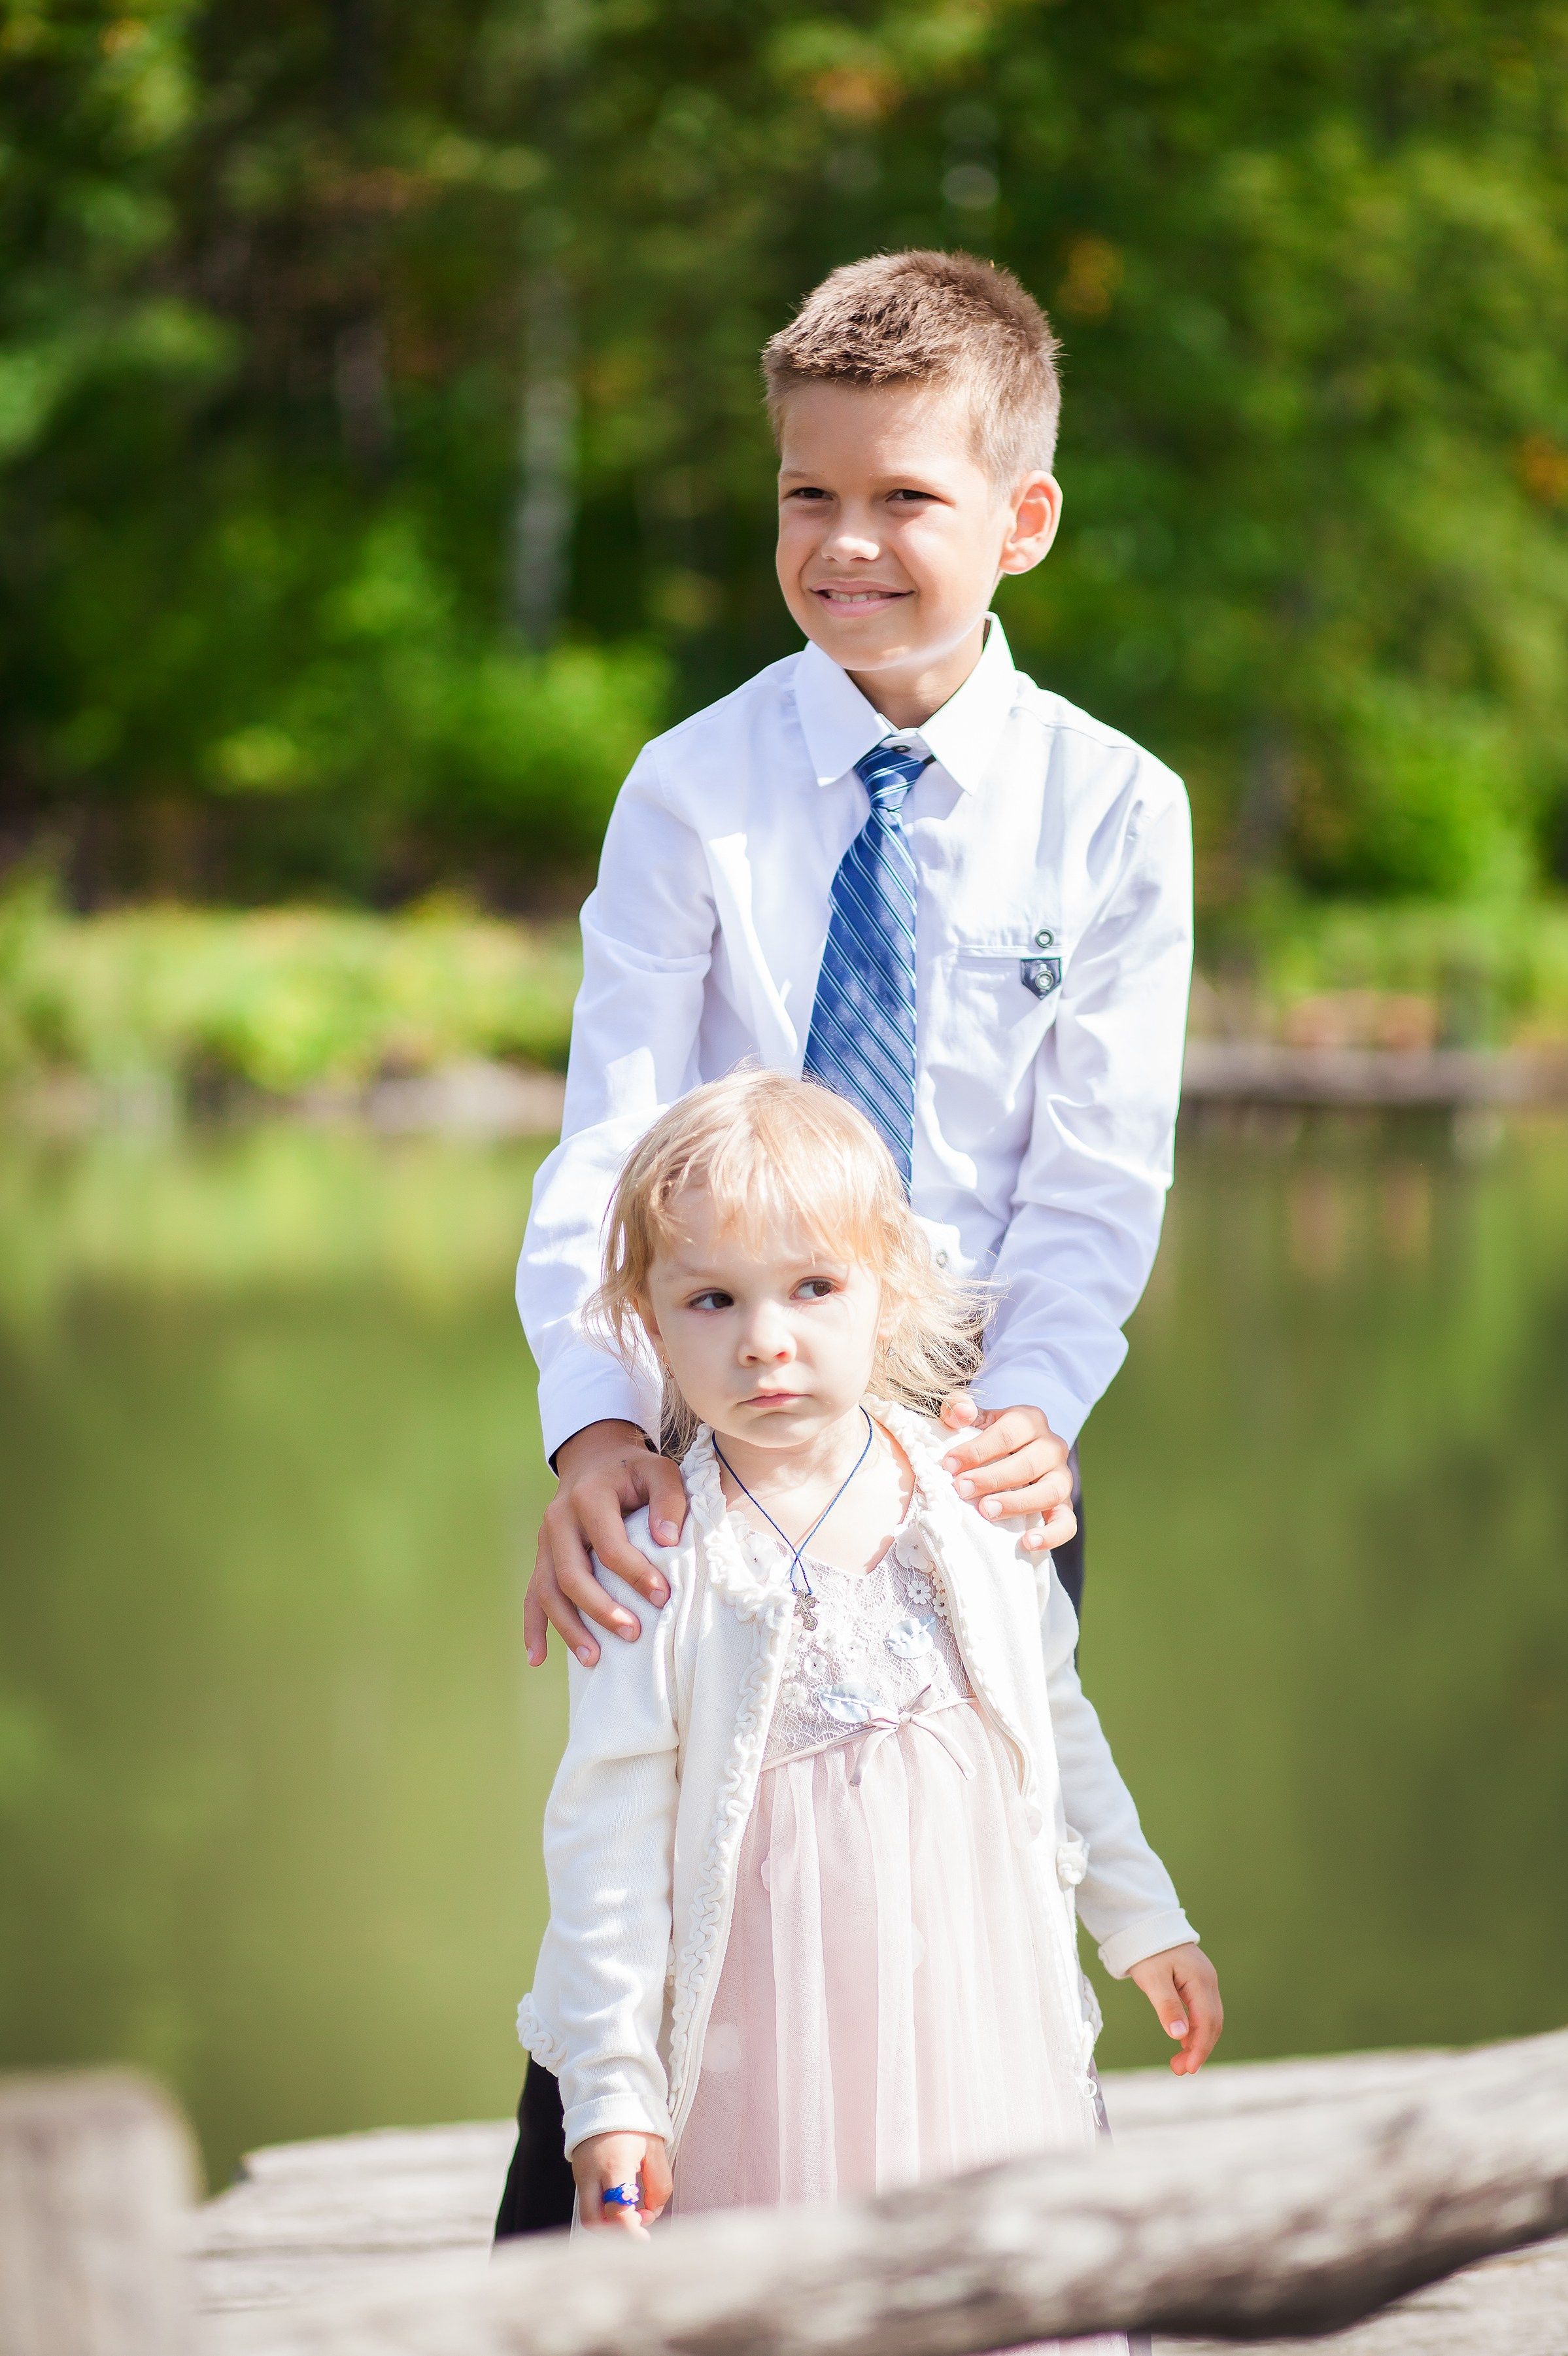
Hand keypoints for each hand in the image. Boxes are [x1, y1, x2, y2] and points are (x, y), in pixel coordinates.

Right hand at [525, 1421, 688, 1667]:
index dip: (636, 1574)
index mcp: (588, 1497)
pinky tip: (538, 1658)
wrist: (595, 1457)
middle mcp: (558, 1520)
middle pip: (572, 1574)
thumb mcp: (659, 1471)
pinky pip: (530, 1595)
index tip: (663, 1596)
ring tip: (593, 1658)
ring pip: (547, 1591)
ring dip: (568, 1627)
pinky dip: (532, 1628)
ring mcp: (545, 1541)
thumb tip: (668, 1540)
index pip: (609, 1545)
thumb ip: (669, 1500)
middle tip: (632, 1633)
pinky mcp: (542, 1557)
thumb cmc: (633, 1471)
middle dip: (600, 1609)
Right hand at [571, 2130, 671, 2236]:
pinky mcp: (578, 2174)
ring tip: (631, 2210)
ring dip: (609, 2222)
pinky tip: (621, 2199)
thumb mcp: (655, 2150)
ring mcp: (581, 2175)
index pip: (618, 2212)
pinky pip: (588, 2201)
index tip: (644, 2239)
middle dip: (615, 2233)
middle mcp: (592, 2174)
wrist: (607, 2098)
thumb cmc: (634, 2122)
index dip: (632, 2232)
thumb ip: (659, 2185)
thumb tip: (653, 2212)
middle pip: (594, 2222)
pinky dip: (603, 2209)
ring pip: (588, 2214)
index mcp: (615, 2166)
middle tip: (636, 2227)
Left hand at [938, 1398, 1074, 1553]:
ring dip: (1016, 1503)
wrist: (1015, 1455)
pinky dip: (1051, 1535)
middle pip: (1026, 1464)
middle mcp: (1052, 1447)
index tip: (949, 1465)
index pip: (1007, 1433)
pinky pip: (1067, 1523)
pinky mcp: (1065, 1507)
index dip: (977, 1449)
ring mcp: (1062, 1478)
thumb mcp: (975, 1418)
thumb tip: (959, 1413)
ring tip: (986, 1511)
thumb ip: (960, 1408)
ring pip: (1049, 1492)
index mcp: (1030, 1420)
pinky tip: (1027, 1542)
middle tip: (961, 1489)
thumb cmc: (989, 1438)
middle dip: (991, 1478)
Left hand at [1127, 1943, 1222, 2075]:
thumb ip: (1167, 2006)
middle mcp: (1208, 1981)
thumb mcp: (1152, 1979)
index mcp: (1200, 1980)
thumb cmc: (1147, 1950)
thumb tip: (1180, 2037)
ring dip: (1198, 2042)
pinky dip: (1195, 2029)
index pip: (1207, 2022)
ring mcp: (1205, 1981)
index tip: (1188, 2069)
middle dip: (1199, 2049)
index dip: (1200, 2048)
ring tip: (1179, 2062)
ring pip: (1209, 2019)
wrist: (1146, 1924)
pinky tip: (1183, 2041)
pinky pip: (1202, 2011)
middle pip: (1212, 2023)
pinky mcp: (1197, 1982)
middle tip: (1180, 2070)